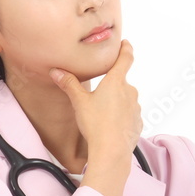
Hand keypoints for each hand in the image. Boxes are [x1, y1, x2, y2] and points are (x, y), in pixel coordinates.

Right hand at [49, 39, 141, 156]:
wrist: (111, 151)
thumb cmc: (96, 124)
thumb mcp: (79, 102)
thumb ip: (69, 84)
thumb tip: (56, 71)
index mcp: (116, 81)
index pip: (125, 58)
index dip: (126, 49)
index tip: (125, 44)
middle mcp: (130, 91)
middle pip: (121, 82)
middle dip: (111, 86)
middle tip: (98, 94)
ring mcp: (136, 107)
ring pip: (126, 99)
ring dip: (116, 103)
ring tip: (102, 114)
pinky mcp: (138, 122)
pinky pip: (129, 115)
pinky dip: (121, 117)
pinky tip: (110, 126)